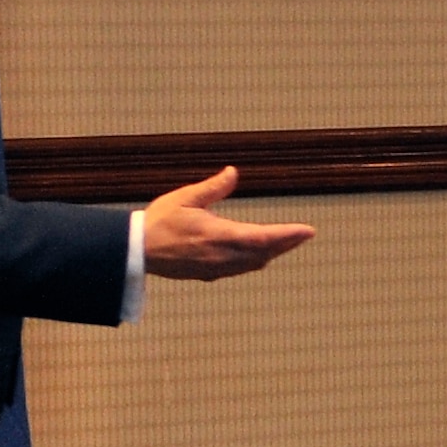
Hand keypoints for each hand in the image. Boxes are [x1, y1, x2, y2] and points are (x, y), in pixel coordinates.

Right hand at [143, 167, 314, 279]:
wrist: (138, 252)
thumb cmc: (160, 222)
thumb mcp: (186, 198)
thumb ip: (213, 188)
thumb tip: (233, 172)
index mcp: (219, 235)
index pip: (263, 237)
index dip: (288, 235)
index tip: (308, 231)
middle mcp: (222, 256)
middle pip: (264, 253)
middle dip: (285, 243)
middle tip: (304, 235)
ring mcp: (217, 269)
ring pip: (254, 263)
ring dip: (272, 253)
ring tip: (287, 242)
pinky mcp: (210, 274)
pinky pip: (240, 269)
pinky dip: (255, 260)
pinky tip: (259, 254)